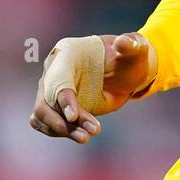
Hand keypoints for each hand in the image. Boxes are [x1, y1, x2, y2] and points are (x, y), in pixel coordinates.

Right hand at [28, 32, 157, 142]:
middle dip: (60, 121)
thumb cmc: (130, 57)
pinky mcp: (57, 106)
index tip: (73, 117)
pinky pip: (48, 123)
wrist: (126, 71)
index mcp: (67, 51)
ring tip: (87, 137)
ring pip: (44, 115)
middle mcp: (53, 69)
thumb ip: (131, 45)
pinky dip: (62, 132)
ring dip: (62, 130)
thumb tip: (123, 42)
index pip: (58, 77)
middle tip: (85, 136)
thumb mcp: (136, 50)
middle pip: (44, 101)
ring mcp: (51, 89)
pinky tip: (83, 135)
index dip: (63, 98)